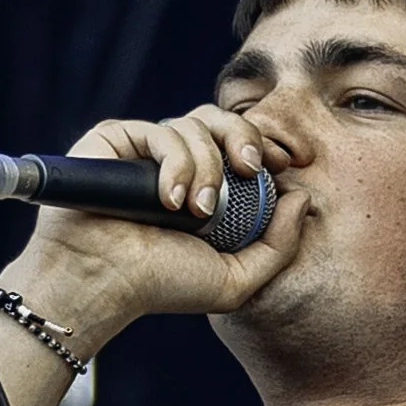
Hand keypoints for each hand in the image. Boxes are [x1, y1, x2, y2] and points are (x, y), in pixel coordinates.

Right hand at [4, 106, 307, 345]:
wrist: (104, 284)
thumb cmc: (162, 285)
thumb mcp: (236, 279)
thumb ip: (279, 245)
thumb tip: (301, 197)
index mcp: (207, 186)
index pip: (242, 145)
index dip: (268, 144)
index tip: (289, 163)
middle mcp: (177, 163)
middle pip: (223, 120)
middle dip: (246, 136)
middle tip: (251, 168)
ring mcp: (146, 150)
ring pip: (195, 125)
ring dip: (205, 168)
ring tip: (195, 211)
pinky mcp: (117, 140)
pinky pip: (160, 131)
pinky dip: (175, 163)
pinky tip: (169, 200)